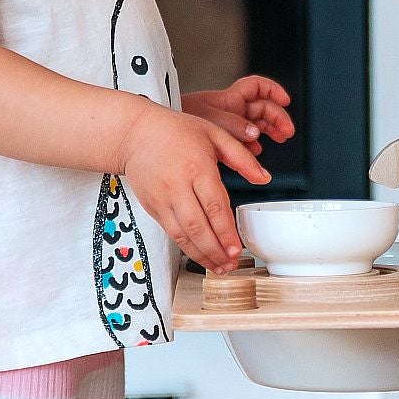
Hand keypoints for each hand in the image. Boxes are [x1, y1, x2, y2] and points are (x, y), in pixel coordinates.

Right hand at [119, 102, 268, 273]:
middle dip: (216, 251)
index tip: (238, 249)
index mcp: (197, 168)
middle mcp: (177, 186)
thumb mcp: (214, 134)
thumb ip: (242, 157)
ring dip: (202, 255)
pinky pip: (171, 233)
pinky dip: (186, 248)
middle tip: (231, 264)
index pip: (215, 207)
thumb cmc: (176, 132)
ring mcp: (162, 199)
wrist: (135, 133)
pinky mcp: (152, 207)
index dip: (226, 232)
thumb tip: (264, 177)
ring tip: (219, 267)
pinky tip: (201, 256)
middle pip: (198, 227)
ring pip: (183, 235)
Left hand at [181, 76, 294, 156]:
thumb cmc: (181, 117)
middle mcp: (232, 109)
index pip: (258, 87)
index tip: (286, 101)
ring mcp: (228, 124)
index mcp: (230, 99)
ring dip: (268, 132)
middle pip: (263, 108)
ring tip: (278, 140)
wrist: (161, 131)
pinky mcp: (222, 139)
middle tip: (286, 132)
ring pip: (256, 125)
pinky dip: (251, 146)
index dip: (274, 90)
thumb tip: (255, 134)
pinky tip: (254, 152)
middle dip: (278, 118)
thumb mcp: (210, 119)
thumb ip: (234, 126)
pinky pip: (243, 141)